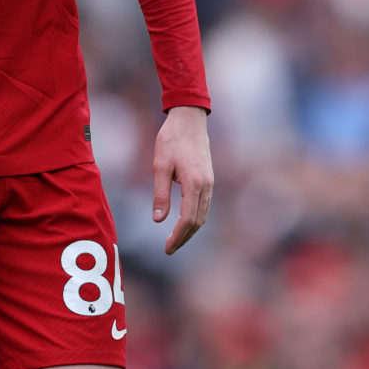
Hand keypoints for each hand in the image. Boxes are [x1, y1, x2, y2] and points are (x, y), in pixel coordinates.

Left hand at [152, 106, 212, 255]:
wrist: (189, 119)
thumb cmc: (172, 139)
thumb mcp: (160, 165)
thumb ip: (160, 194)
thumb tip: (158, 220)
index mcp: (194, 183)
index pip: (188, 219)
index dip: (178, 236)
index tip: (167, 248)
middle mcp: (207, 186)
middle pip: (198, 221)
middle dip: (184, 238)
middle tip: (169, 249)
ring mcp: (210, 183)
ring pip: (203, 215)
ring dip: (190, 230)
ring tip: (175, 240)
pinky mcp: (209, 179)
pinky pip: (205, 205)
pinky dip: (195, 218)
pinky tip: (184, 222)